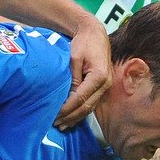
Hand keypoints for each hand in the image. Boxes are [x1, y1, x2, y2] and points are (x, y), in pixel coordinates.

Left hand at [54, 16, 110, 130]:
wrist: (95, 34)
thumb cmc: (83, 43)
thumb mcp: (74, 59)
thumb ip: (72, 79)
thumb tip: (67, 97)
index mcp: (99, 76)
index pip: (80, 98)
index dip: (66, 109)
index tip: (54, 115)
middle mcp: (106, 84)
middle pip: (86, 107)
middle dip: (70, 117)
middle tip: (55, 124)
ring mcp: (106, 87)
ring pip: (90, 108)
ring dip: (75, 118)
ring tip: (61, 125)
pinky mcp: (103, 87)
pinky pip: (92, 103)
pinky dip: (81, 112)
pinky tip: (71, 118)